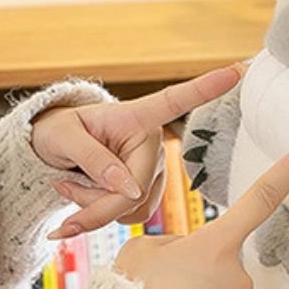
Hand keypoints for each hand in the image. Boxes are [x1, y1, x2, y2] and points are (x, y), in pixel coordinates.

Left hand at [31, 60, 251, 240]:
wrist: (53, 150)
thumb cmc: (57, 133)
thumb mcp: (63, 139)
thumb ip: (93, 160)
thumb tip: (128, 188)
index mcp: (136, 117)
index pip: (175, 101)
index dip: (205, 88)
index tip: (235, 72)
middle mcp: (152, 144)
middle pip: (134, 189)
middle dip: (94, 203)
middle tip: (60, 188)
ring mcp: (152, 171)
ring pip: (130, 209)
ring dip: (93, 208)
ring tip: (70, 182)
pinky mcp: (147, 192)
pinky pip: (127, 216)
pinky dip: (99, 215)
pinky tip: (82, 196)